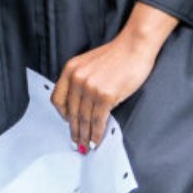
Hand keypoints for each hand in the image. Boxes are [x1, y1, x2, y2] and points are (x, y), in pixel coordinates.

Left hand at [51, 2, 177, 151]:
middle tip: (77, 142)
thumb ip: (81, 81)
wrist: (134, 46)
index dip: (63, 115)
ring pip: (84, 119)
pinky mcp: (105, 95)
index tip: (68, 123)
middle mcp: (77, 78)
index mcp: (71, 69)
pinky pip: (98, 121)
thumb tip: (81, 108)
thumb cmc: (117, 55)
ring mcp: (91, 87)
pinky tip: (97, 140)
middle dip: (74, 131)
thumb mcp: (89, 64)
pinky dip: (96, 134)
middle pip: (71, 113)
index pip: (58, 99)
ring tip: (86, 146)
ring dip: (85, 136)